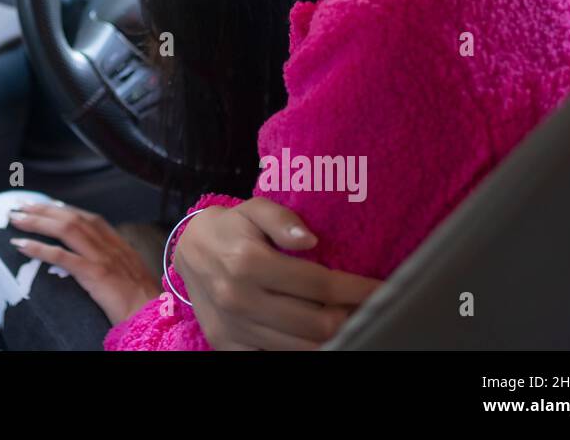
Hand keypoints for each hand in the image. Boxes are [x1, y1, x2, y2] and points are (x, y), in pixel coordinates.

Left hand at [7, 201, 161, 324]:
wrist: (153, 315)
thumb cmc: (142, 300)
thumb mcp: (130, 272)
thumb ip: (113, 260)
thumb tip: (95, 257)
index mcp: (117, 242)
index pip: (86, 217)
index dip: (62, 208)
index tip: (44, 204)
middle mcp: (108, 244)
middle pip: (71, 217)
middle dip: (43, 209)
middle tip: (19, 206)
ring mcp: (101, 256)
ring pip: (65, 229)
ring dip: (36, 221)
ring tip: (15, 219)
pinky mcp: (94, 273)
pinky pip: (62, 256)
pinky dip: (39, 248)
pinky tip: (21, 244)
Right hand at [173, 197, 381, 349]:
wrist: (187, 253)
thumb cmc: (230, 228)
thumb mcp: (252, 209)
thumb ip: (281, 218)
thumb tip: (310, 239)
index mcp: (248, 262)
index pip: (319, 283)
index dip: (358, 289)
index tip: (382, 289)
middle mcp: (239, 298)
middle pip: (316, 323)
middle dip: (352, 317)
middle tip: (369, 308)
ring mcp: (232, 327)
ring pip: (301, 348)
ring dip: (333, 338)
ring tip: (349, 321)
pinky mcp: (227, 345)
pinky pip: (274, 358)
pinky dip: (303, 350)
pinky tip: (317, 335)